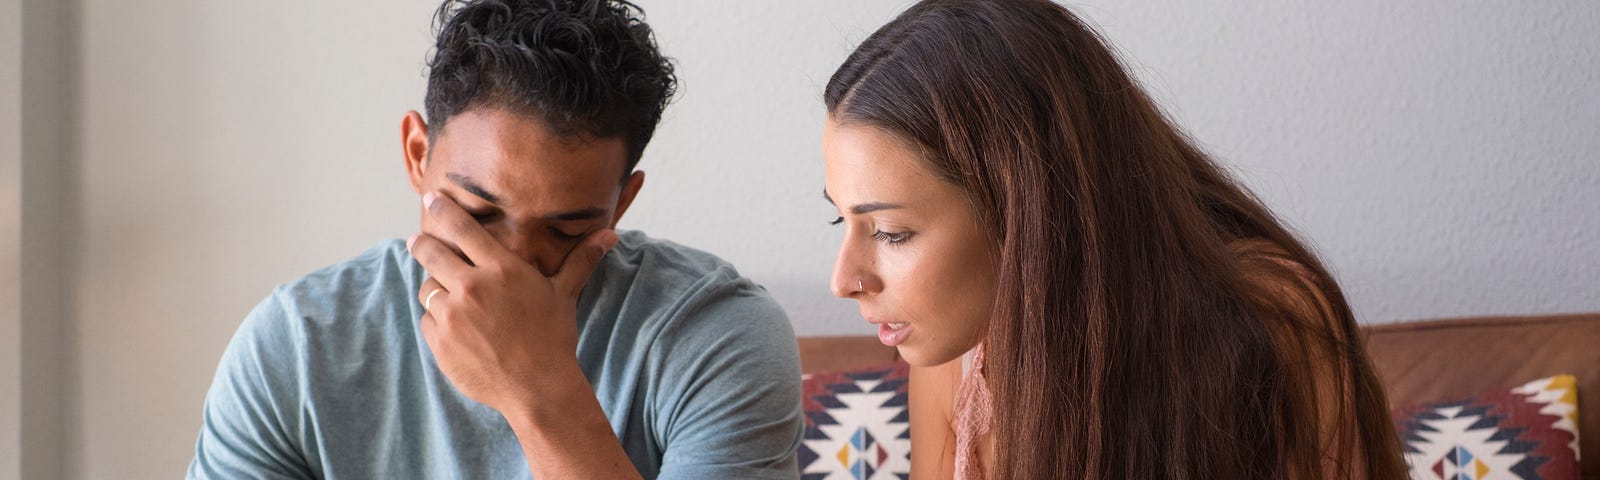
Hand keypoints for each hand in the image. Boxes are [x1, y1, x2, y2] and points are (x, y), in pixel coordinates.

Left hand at [406, 191, 618, 415]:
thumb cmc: (553, 337)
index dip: (444, 210)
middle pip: (431, 253)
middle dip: (421, 244)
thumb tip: (610, 234)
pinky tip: (457, 329)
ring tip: (448, 295)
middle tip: (417, 241)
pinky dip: (437, 320)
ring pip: (427, 288)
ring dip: (435, 288)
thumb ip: (580, 260)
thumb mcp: (564, 294)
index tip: (432, 199)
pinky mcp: (439, 342)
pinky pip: (428, 320)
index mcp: (501, 269)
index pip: (463, 228)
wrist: (538, 388)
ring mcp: (452, 315)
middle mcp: (472, 287)